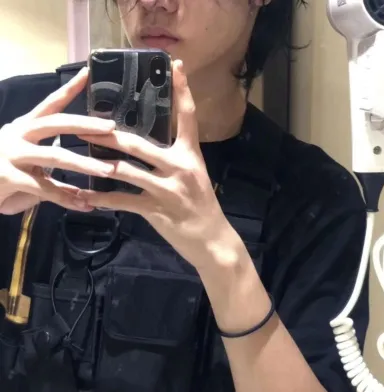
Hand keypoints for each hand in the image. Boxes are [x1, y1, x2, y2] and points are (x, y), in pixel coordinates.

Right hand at [0, 68, 115, 214]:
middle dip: (86, 124)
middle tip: (111, 127)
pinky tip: (84, 204)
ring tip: (108, 170)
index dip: (68, 89)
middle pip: (56, 123)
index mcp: (24, 127)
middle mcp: (17, 135)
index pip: (49, 104)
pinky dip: (66, 197)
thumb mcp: (28, 165)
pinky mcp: (7, 177)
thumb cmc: (2, 172)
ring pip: (55, 155)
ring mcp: (11, 154)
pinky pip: (44, 188)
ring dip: (85, 164)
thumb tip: (84, 181)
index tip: (87, 73)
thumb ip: (54, 170)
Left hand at [78, 60, 240, 269]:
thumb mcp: (195, 175)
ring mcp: (167, 189)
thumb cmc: (202, 205)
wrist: (212, 239)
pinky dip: (101, 198)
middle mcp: (180, 167)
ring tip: (76, 155)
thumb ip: (175, 158)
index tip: (176, 66)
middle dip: (110, 135)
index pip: (188, 117)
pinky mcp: (156, 210)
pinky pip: (122, 200)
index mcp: (191, 155)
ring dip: (99, 163)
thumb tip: (149, 144)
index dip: (183, 91)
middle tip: (86, 124)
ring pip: (126, 170)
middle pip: (140, 143)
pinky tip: (84, 195)